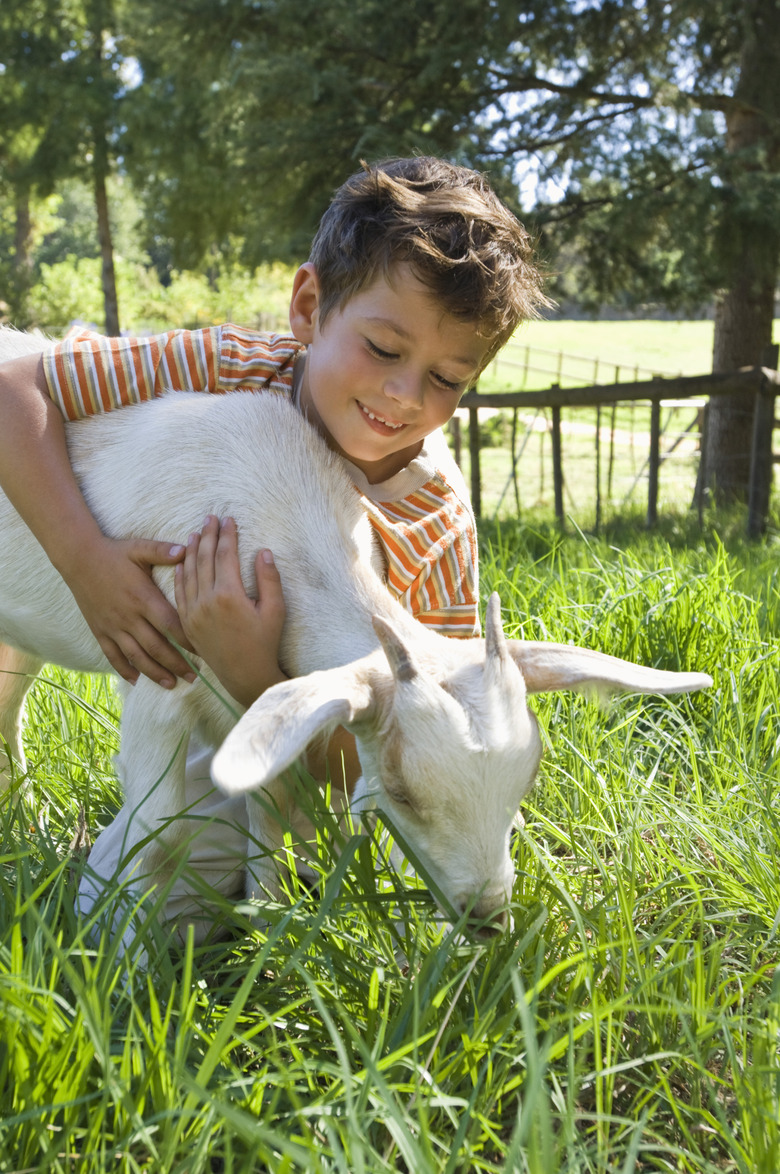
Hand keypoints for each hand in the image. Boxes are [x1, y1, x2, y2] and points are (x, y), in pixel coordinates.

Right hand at [66, 534, 194, 687]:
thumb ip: (163, 551)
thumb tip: (188, 550)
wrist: (78, 559)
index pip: (171, 625)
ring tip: (172, 685)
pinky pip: (112, 655)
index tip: (204, 652)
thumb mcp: (139, 548)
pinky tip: (136, 681)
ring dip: (155, 673)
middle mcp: (129, 617)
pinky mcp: (100, 631)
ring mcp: (113, 626)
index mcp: (143, 598)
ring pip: (136, 656)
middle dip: (176, 665)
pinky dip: (124, 669)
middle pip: (157, 647)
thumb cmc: (114, 553)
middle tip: (194, 678)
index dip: (188, 641)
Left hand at [174, 516, 286, 707]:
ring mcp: (194, 612)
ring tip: (194, 533)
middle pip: (204, 559)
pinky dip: (180, 574)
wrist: (244, 675)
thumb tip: (263, 552)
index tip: (229, 519)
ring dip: (191, 550)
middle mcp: (207, 601)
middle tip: (210, 517)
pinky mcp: (187, 623)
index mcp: (230, 595)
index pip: (226, 555)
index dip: (227, 535)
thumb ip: (269, 579)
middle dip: (207, 535)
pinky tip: (181, 562)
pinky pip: (180, 592)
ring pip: (189, 573)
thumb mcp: (275, 610)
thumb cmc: (264, 642)